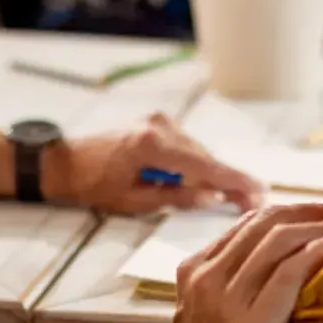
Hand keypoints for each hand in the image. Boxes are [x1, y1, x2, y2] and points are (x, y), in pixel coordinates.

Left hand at [45, 113, 263, 214]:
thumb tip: (212, 197)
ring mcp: (158, 121)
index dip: (234, 182)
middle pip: (205, 158)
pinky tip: (201, 182)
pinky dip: (194, 165)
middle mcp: (161, 126)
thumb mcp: (135, 201)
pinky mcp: (155, 123)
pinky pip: (184, 147)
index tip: (258, 193)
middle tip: (251, 201)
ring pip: (197, 152)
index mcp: (154, 145)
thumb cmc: (92, 186)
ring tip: (229, 197)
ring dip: (209, 174)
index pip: (205, 166)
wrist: (63, 162)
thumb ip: (177, 197)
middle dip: (227, 180)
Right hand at [150, 204, 322, 322]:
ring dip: (319, 225)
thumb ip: (229, 287)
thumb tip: (276, 264)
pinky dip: (319, 250)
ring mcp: (226, 301)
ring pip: (279, 239)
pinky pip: (290, 270)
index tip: (320, 217)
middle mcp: (206, 279)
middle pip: (266, 223)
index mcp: (195, 272)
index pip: (249, 223)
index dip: (290, 212)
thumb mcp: (207, 317)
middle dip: (309, 212)